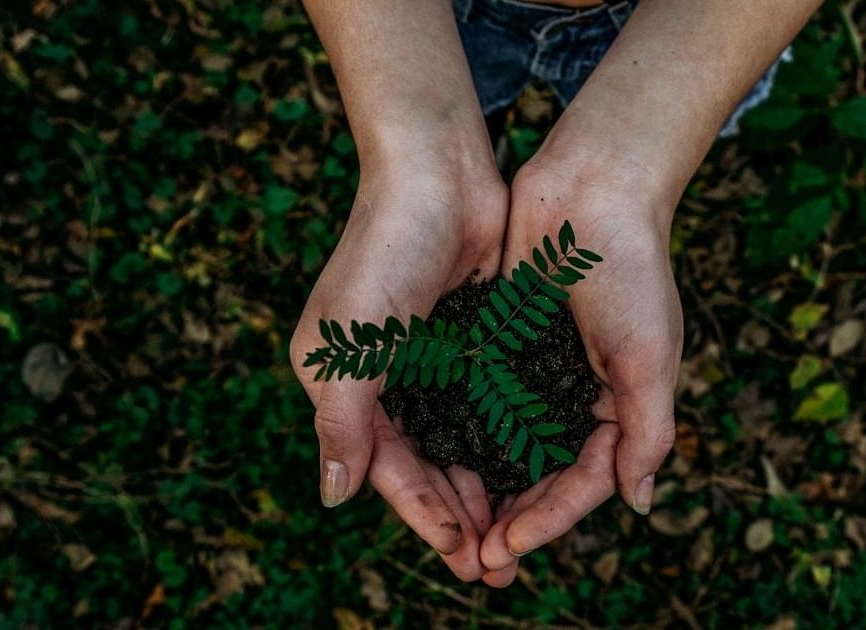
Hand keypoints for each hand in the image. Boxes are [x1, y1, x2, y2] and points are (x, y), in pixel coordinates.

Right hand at [290, 158, 505, 580]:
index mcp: (343, 383)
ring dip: (484, 487)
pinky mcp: (469, 339)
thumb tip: (334, 497)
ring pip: (458, 442)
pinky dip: (503, 440)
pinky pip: (486, 405)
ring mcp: (428, 359)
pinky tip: (531, 471)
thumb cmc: (385, 250)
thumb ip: (342, 422)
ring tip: (516, 533)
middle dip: (458, 515)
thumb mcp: (351, 343)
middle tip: (497, 565)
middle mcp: (383, 378)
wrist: (438, 171)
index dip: (424, 515)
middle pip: (424, 464)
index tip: (463, 555)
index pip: (386, 467)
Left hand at [477, 158, 681, 586]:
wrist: (592, 187)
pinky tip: (433, 460)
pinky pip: (480, 400)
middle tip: (475, 560)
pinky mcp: (502, 342)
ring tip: (451, 527)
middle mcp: (576, 396)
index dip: (549, 520)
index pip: (583, 482)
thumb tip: (638, 503)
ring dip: (482, 487)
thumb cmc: (631, 269)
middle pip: (541, 475)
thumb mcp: (649, 356)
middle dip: (511, 518)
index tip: (509, 547)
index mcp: (619, 406)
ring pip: (505, 446)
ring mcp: (537, 371)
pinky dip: (462, 433)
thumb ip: (647, 431)